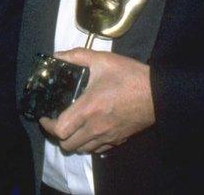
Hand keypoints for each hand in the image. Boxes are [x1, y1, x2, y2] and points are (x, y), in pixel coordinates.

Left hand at [39, 48, 154, 153]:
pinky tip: (89, 130)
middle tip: (57, 121)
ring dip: (72, 140)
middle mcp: (95, 127)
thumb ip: (77, 56)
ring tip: (72, 126)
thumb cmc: (129, 76)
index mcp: (88, 109)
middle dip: (58, 135)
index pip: (60, 129)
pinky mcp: (118, 139)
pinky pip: (97, 149)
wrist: (158, 93)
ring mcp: (107, 136)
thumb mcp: (102, 59)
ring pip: (81, 149)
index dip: (48, 125)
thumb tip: (57, 55)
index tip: (45, 117)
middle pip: (67, 144)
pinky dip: (88, 143)